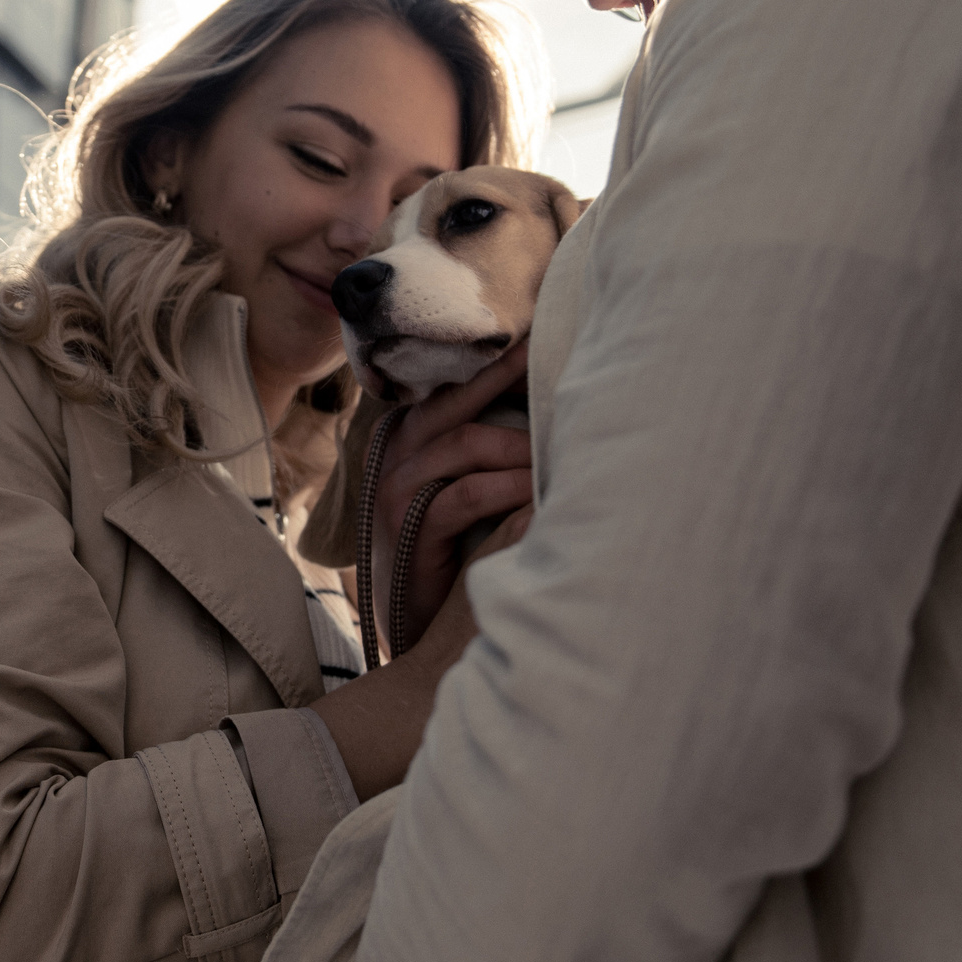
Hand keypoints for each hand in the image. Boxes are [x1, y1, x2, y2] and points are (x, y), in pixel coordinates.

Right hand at [368, 345, 535, 654]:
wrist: (416, 629)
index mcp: (409, 438)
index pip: (451, 385)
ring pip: (464, 444)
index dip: (494, 360)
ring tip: (565, 447)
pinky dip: (506, 488)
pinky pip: (464, 495)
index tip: (541, 332)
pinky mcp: (409, 530)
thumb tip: (551, 411)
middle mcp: (396, 455)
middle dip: (507, 374)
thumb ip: (485, 454)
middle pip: (455, 399)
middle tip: (556, 352)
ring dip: (521, 446)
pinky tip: (540, 489)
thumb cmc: (452, 554)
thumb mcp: (461, 493)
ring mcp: (396, 491)